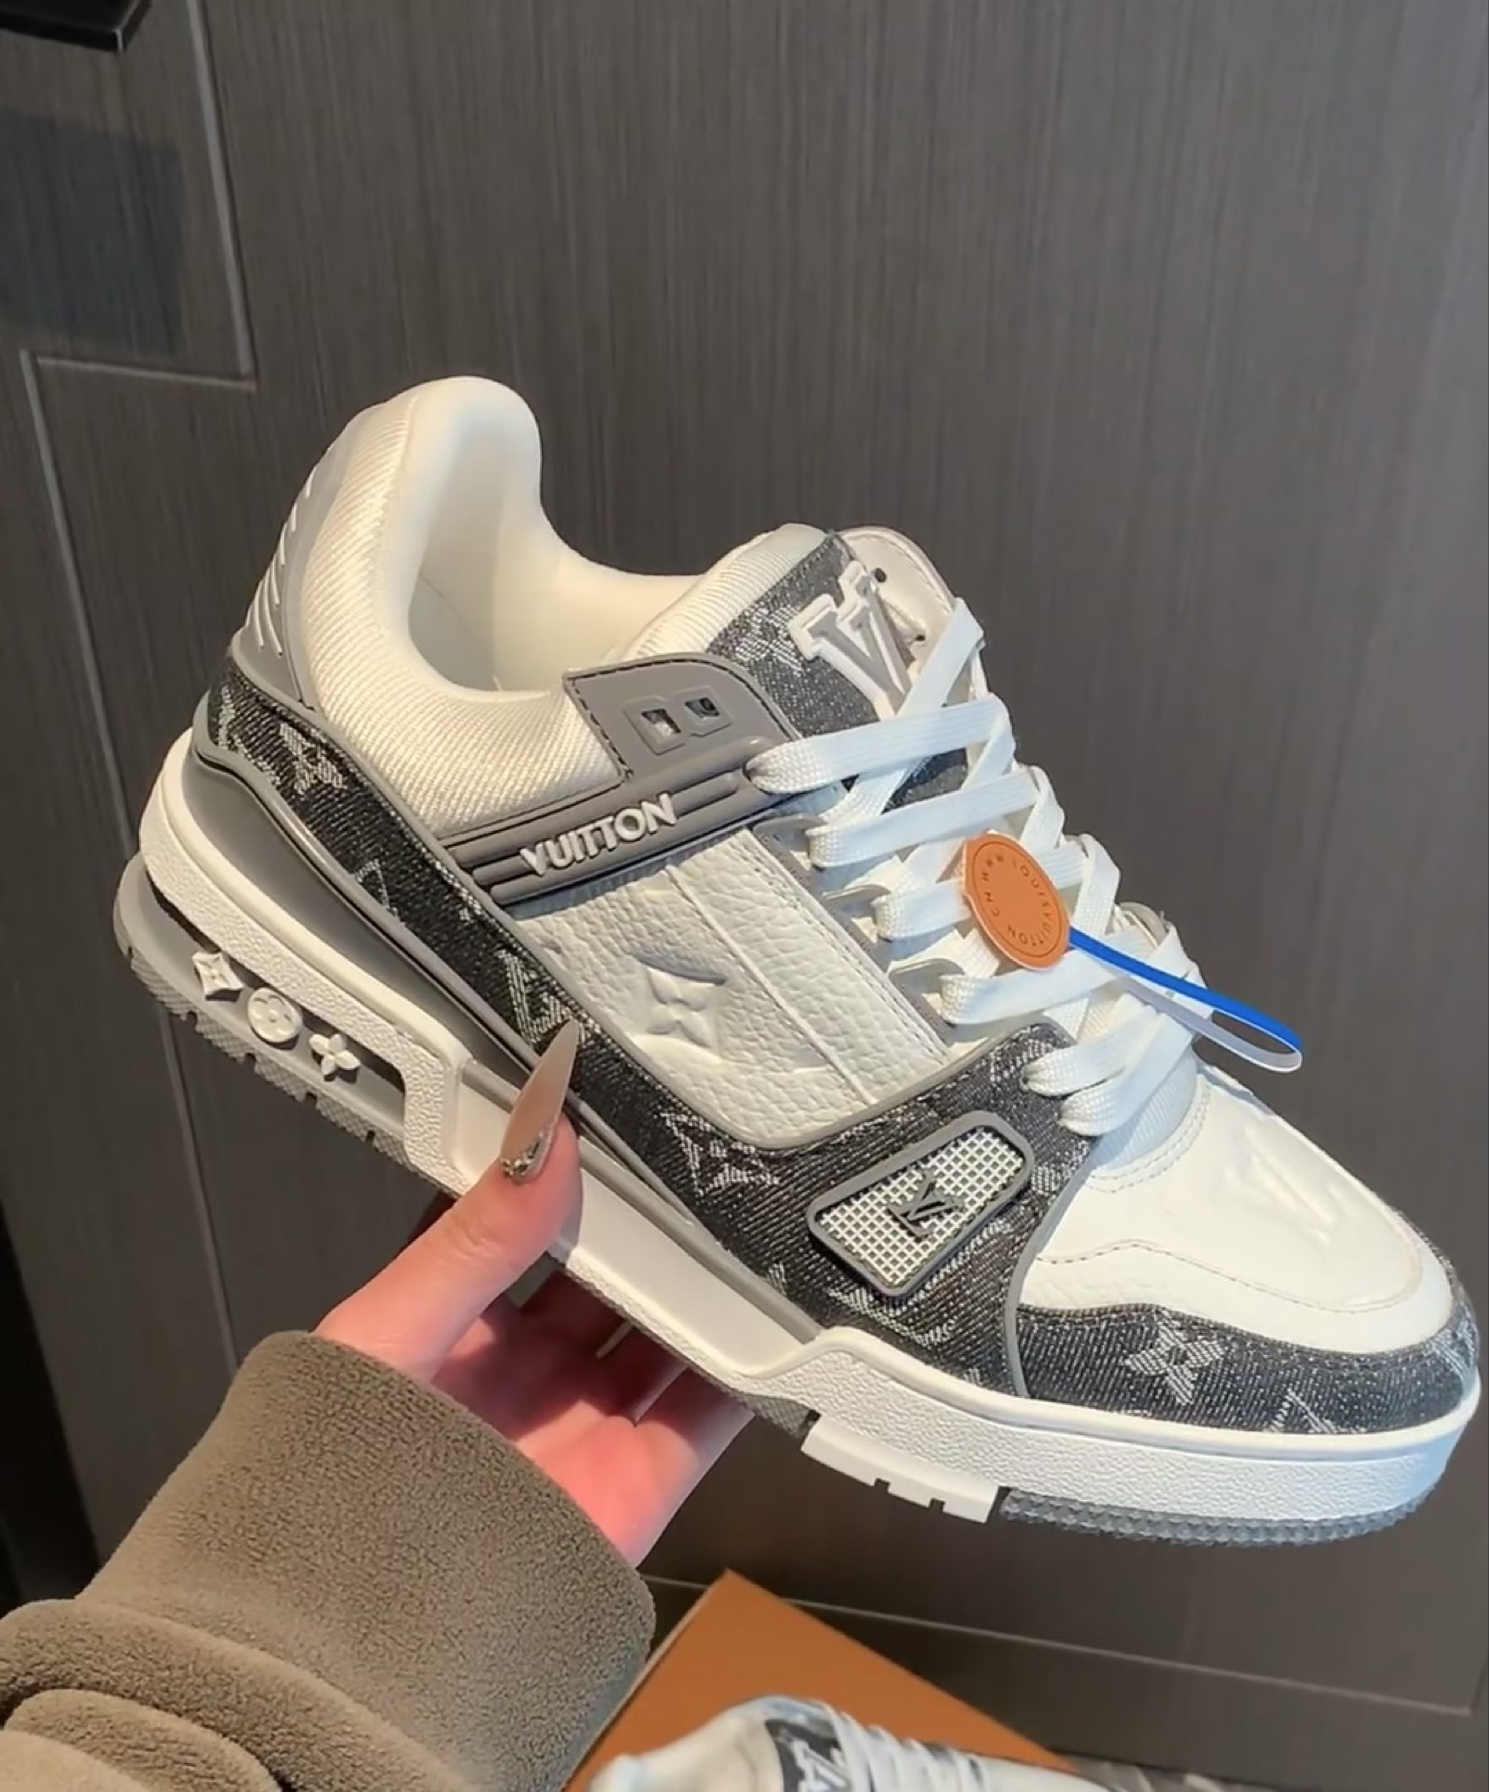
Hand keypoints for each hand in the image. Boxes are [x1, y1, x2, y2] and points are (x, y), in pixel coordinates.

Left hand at [316, 1031, 747, 1563]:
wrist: (363, 1638)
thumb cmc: (338, 1483)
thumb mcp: (389, 1333)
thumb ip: (471, 1241)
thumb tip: (537, 1139)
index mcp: (462, 1325)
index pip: (530, 1229)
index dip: (573, 1174)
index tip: (614, 1118)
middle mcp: (531, 1371)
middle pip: (613, 1276)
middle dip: (653, 1222)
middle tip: (696, 1156)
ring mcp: (587, 1423)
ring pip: (667, 1333)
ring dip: (706, 1284)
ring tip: (747, 1217)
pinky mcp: (637, 1479)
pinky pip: (706, 1413)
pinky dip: (746, 1371)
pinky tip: (770, 1320)